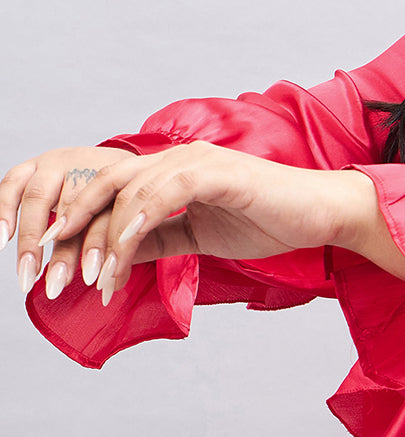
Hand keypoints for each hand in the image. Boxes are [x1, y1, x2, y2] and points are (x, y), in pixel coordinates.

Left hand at [1, 141, 404, 303]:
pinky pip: (158, 196)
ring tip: (88, 279)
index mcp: (170, 171)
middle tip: (50, 275)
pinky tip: (119, 259)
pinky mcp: (213, 172)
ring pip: (124, 194)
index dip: (75, 228)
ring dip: (99, 239)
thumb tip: (112, 257)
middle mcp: (176, 157)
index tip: (54, 268)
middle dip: (70, 233)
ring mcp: (194, 161)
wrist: (322, 216)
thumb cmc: (271, 221)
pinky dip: (132, 228)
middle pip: (102, 187)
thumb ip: (156, 240)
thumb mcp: (199, 237)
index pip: (107, 193)